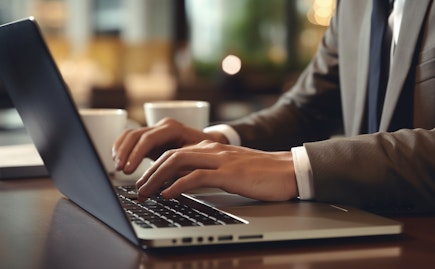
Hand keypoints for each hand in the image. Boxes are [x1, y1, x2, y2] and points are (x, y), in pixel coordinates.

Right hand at [112, 117, 227, 173]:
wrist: (214, 145)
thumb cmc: (209, 153)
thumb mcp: (198, 160)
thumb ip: (183, 168)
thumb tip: (171, 184)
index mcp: (173, 129)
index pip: (148, 139)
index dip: (136, 154)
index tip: (129, 170)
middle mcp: (162, 126)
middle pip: (136, 135)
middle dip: (126, 154)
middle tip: (121, 170)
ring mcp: (156, 130)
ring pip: (130, 135)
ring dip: (121, 151)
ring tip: (118, 167)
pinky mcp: (151, 138)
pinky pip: (130, 138)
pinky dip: (122, 148)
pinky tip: (118, 161)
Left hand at [135, 140, 298, 201]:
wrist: (287, 170)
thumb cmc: (261, 173)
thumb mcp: (230, 169)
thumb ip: (210, 170)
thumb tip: (188, 182)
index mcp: (211, 148)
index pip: (175, 152)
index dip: (155, 166)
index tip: (144, 180)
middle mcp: (212, 150)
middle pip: (171, 155)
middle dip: (150, 172)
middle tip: (137, 188)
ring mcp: (220, 160)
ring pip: (178, 162)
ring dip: (157, 178)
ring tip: (145, 192)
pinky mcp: (228, 172)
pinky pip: (196, 176)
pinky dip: (177, 185)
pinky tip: (167, 194)